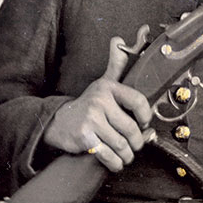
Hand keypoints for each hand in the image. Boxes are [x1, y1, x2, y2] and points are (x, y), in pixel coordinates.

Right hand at [43, 36, 154, 172]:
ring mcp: (92, 119)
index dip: (145, 117)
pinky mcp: (85, 137)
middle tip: (133, 146)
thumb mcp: (101, 83)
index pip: (138, 101)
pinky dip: (115, 163)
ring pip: (122, 144)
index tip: (143, 124)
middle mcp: (100, 101)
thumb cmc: (87, 105)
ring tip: (125, 156)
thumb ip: (115, 65)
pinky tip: (115, 162)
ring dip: (127, 156)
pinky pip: (108, 155)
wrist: (57, 121)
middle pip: (131, 129)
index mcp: (108, 88)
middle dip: (136, 143)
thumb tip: (118, 40)